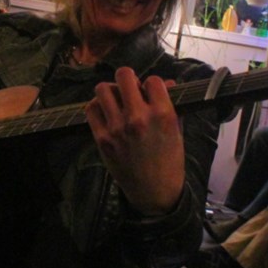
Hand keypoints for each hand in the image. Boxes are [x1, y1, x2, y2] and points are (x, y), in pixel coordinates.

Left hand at [85, 67, 184, 215]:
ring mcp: (117, 128)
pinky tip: (106, 112)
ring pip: (103, 89)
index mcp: (162, 115)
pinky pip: (91, 109)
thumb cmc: (169, 161)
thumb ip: (171, 105)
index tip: (150, 93)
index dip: (151, 84)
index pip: (153, 80)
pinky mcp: (102, 139)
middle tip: (130, 89)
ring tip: (116, 100)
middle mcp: (138, 118)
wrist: (154, 192)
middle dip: (128, 79)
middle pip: (124, 76)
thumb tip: (167, 83)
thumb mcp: (177, 132)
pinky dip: (97, 107)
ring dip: (110, 91)